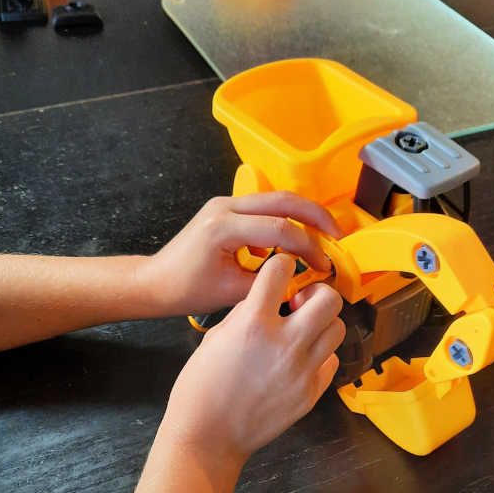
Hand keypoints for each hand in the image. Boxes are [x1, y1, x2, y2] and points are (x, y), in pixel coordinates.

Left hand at [145, 191, 341, 315]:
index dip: (309, 248)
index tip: (324, 266)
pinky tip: (287, 245)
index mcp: (224, 227)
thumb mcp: (232, 292)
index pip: (280, 229)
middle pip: (283, 200)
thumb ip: (270, 282)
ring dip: (301, 215)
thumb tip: (303, 280)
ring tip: (322, 236)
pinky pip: (262, 208)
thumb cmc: (185, 290)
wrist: (155, 281)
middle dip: (316, 216)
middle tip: (338, 235)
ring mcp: (224, 203)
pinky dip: (281, 221)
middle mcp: (225, 206)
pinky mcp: (225, 209)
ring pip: (275, 200)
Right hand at [162, 254, 344, 462]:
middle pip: (329, 298)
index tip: (282, 271)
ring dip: (321, 323)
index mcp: (254, 323)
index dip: (282, 265)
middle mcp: (284, 343)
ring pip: (337, 327)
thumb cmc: (202, 387)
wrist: (208, 436)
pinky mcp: (311, 392)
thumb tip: (268, 297)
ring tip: (303, 330)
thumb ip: (247, 311)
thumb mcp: (217, 335)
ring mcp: (302, 370)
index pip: (282, 270)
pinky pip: (331, 361)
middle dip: (316, 293)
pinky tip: (302, 358)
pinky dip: (320, 354)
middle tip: (301, 302)